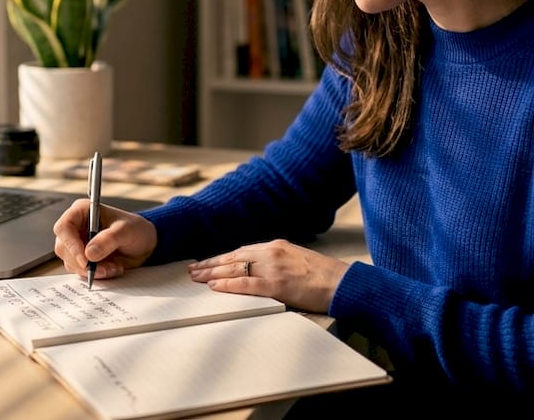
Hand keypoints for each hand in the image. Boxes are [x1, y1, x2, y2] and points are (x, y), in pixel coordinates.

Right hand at [53, 199, 156, 280]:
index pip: (64, 227)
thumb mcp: (126, 230)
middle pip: (63, 247)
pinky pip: (80, 271)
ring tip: (113, 267)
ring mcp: (77, 244)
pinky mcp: (82, 258)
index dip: (71, 244)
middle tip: (103, 268)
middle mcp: (76, 227)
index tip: (85, 259)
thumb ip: (109, 239)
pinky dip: (95, 274)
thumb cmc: (136, 229)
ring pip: (71, 262)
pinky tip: (111, 268)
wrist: (144, 245)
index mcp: (82, 211)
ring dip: (91, 270)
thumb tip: (89, 253)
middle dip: (83, 262)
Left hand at [187, 239, 349, 313]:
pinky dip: (228, 285)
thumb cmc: (322, 275)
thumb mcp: (296, 259)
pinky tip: (214, 286)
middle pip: (233, 257)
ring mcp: (273, 268)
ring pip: (235, 269)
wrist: (341, 282)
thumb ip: (277, 261)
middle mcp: (271, 253)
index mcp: (276, 246)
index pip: (241, 251)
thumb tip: (259, 269)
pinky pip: (246, 284)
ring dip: (212, 274)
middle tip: (192, 270)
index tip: (207, 262)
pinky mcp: (277, 285)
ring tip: (196, 278)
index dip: (221, 258)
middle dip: (210, 264)